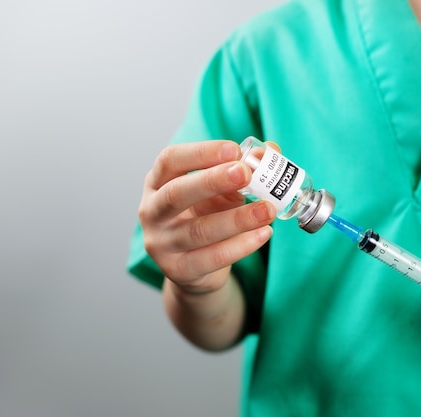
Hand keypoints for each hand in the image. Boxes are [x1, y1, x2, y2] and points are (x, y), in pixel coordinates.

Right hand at [138, 140, 275, 294]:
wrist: (197, 268)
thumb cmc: (207, 217)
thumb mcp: (223, 191)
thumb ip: (242, 171)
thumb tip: (269, 152)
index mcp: (158, 182)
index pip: (170, 160)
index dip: (201, 153)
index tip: (234, 149)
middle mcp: (152, 211)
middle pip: (176, 193)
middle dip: (212, 181)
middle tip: (245, 173)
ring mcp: (161, 244)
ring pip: (199, 230)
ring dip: (237, 218)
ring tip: (268, 209)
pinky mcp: (178, 270)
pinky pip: (213, 258)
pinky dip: (242, 245)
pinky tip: (265, 233)